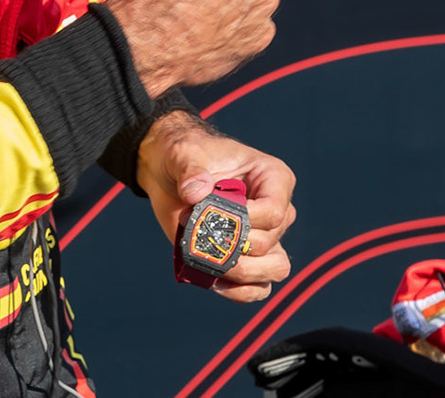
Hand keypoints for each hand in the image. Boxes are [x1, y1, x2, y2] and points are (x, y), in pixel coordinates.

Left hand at [141, 113, 296, 302]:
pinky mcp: (246, 258)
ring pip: (274, 269)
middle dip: (230, 245)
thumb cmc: (185, 155)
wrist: (168, 174)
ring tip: (209, 260)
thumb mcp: (184, 153)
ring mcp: (263, 237)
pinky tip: (213, 280)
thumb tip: (196, 193)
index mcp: (273, 179)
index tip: (210, 210)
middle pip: (269, 243)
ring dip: (241, 272)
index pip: (274, 212)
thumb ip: (191, 170)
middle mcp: (275, 210)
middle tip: (197, 230)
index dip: (245, 221)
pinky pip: (259, 288)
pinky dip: (239, 291)